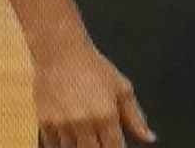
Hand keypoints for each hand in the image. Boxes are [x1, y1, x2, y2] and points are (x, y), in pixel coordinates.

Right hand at [35, 41, 154, 147]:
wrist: (62, 55)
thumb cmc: (94, 69)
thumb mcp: (122, 89)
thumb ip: (136, 117)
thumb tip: (149, 137)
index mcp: (106, 115)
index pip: (114, 147)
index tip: (118, 146)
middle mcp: (83, 123)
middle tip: (102, 140)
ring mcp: (62, 125)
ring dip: (80, 146)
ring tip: (87, 134)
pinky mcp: (45, 124)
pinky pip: (53, 146)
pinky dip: (62, 144)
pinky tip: (70, 135)